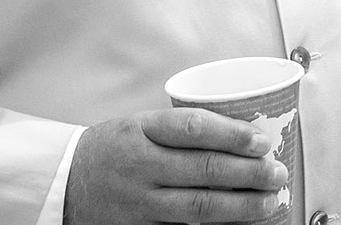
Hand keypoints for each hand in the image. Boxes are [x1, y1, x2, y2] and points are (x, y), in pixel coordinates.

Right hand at [62, 108, 287, 224]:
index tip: (262, 140)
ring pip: (198, 206)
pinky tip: (239, 224)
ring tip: (269, 201)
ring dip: (241, 205)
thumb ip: (182, 129)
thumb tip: (244, 133)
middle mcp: (139, 166)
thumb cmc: (113, 149)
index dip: (233, 134)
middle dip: (249, 172)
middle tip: (277, 173)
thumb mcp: (139, 125)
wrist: (64, 183)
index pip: (193, 128)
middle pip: (203, 170)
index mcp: (140, 130)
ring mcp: (138, 201)